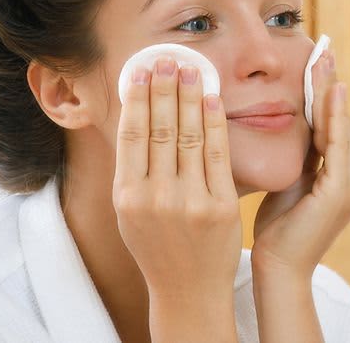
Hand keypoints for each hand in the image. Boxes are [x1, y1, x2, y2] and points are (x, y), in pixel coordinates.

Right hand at [113, 56, 241, 299]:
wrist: (188, 290)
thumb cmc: (156, 245)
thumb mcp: (130, 212)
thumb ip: (132, 169)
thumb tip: (136, 114)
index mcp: (128, 197)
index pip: (132, 136)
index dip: (137, 99)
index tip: (142, 71)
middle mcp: (156, 198)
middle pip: (160, 130)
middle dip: (165, 89)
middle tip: (168, 59)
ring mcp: (190, 202)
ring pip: (188, 136)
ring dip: (190, 97)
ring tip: (191, 68)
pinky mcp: (221, 206)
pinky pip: (217, 154)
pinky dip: (215, 122)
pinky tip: (213, 98)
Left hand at [250, 49, 349, 277]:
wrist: (279, 265)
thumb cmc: (279, 227)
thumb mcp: (292, 180)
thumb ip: (302, 154)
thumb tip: (291, 120)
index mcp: (346, 176)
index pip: (333, 125)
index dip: (324, 92)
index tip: (317, 61)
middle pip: (339, 121)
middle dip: (328, 83)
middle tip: (322, 48)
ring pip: (339, 127)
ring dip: (329, 91)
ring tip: (323, 59)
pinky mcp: (343, 191)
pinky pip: (336, 145)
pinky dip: (333, 116)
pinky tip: (330, 91)